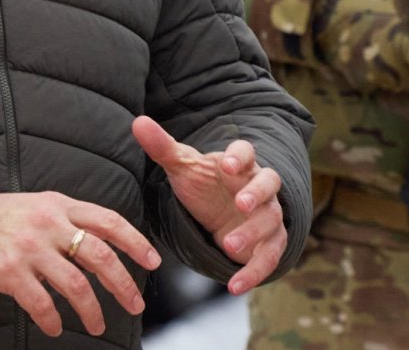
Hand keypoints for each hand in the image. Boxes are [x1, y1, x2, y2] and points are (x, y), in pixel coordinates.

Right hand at [0, 191, 161, 337]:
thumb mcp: (46, 205)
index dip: (136, 242)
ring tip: (97, 325)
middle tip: (135, 304)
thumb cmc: (10, 216)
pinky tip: (56, 328)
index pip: (110, 222)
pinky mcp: (10, 273)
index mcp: (63, 206)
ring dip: (92, 310)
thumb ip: (75, 219)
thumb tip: (109, 243)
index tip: (153, 261)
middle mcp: (51, 225)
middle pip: (100, 257)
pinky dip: (52, 319)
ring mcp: (31, 249)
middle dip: (122, 284)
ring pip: (75, 285)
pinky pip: (40, 303)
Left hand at [131, 115, 287, 294]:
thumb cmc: (205, 186)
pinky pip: (270, 256)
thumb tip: (138, 122)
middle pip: (269, 182)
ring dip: (253, 233)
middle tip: (240, 204)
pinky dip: (255, 272)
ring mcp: (268, 214)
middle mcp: (260, 187)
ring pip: (271, 220)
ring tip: (228, 244)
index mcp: (240, 164)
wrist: (223, 216)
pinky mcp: (270, 242)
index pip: (247, 152)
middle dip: (256, 193)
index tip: (226, 165)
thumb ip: (162, 147)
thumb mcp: (182, 168)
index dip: (239, 157)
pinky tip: (234, 286)